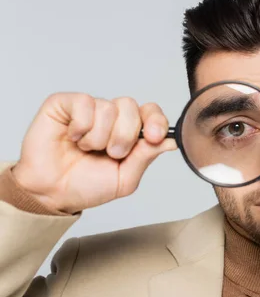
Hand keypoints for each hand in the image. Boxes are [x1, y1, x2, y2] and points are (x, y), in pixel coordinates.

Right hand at [12, 93, 176, 213]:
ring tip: (87, 149)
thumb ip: (146, 157)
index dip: (155, 120)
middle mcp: (111, 117)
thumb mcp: (124, 179)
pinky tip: (73, 137)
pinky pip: (84, 103)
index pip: (151, 112)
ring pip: (108, 107)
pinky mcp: (65, 104)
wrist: (51, 193)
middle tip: (112, 153)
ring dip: (99, 137)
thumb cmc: (86, 186)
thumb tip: (170, 141)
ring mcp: (89, 109)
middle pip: (132, 107)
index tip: (152, 136)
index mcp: (129, 131)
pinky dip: (80, 126)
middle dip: (125, 136)